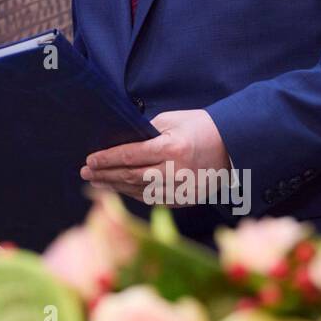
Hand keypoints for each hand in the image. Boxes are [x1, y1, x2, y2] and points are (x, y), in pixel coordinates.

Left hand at [80, 109, 230, 205]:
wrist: (235, 146)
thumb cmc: (201, 127)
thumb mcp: (172, 120)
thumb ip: (146, 131)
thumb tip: (120, 141)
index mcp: (172, 148)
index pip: (130, 156)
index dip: (107, 159)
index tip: (89, 160)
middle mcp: (176, 172)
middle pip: (131, 176)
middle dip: (105, 175)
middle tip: (85, 173)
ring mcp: (181, 189)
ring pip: (140, 191)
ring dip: (115, 187)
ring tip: (97, 182)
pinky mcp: (185, 200)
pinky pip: (153, 199)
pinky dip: (134, 194)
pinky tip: (120, 188)